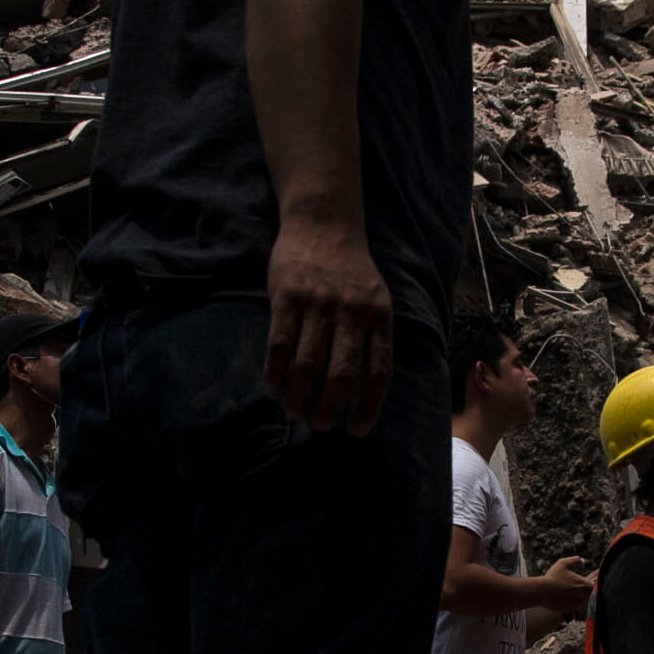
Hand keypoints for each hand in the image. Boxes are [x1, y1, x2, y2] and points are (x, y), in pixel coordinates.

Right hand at [263, 215, 392, 434]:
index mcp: (378, 317)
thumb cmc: (351, 271)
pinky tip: (275, 387)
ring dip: (299, 396)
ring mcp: (318, 303)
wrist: (324, 223)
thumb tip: (367, 389)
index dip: (368, 407)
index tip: (355, 429)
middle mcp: (351, 312)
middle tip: (320, 424)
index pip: (378, 372)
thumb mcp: (376, 300)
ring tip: (295, 411)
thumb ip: (373, 337)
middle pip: (342, 374)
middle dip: (330, 408)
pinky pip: (279, 344)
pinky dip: (276, 372)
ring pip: (307, 364)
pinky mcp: (287, 296)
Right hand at [534, 556, 594, 614]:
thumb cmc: (553, 577)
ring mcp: (578, 604)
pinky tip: (574, 594)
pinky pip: (576, 603)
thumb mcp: (563, 564)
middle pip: (593, 590)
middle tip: (594, 577)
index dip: (597, 575)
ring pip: (585, 597)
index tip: (598, 571)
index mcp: (586, 585)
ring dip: (585, 592)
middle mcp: (585, 596)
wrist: (542, 593)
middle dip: (593, 583)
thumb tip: (582, 560)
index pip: (598, 581)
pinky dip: (577, 598)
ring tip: (585, 586)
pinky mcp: (571, 609)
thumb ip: (574, 560)